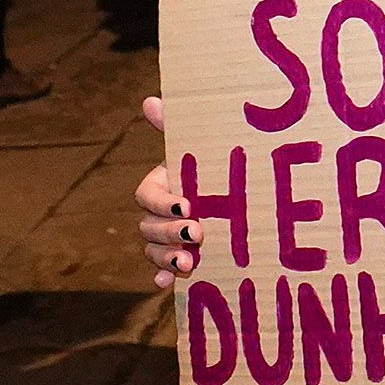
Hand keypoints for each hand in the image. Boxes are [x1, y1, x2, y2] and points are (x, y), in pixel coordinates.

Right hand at [135, 97, 193, 288]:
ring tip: (186, 261)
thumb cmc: (212, 169)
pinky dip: (162, 279)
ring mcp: (167, 238)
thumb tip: (151, 100)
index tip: (187, 206)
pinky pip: (161, 272)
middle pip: (147, 226)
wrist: (237, 197)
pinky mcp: (179, 258)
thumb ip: (175, 127)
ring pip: (152, 250)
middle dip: (168, 232)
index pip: (147, 194)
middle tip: (197, 233)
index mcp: (161, 186)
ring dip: (164, 257)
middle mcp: (158, 214)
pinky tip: (167, 285)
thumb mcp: (199, 149)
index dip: (162, 202)